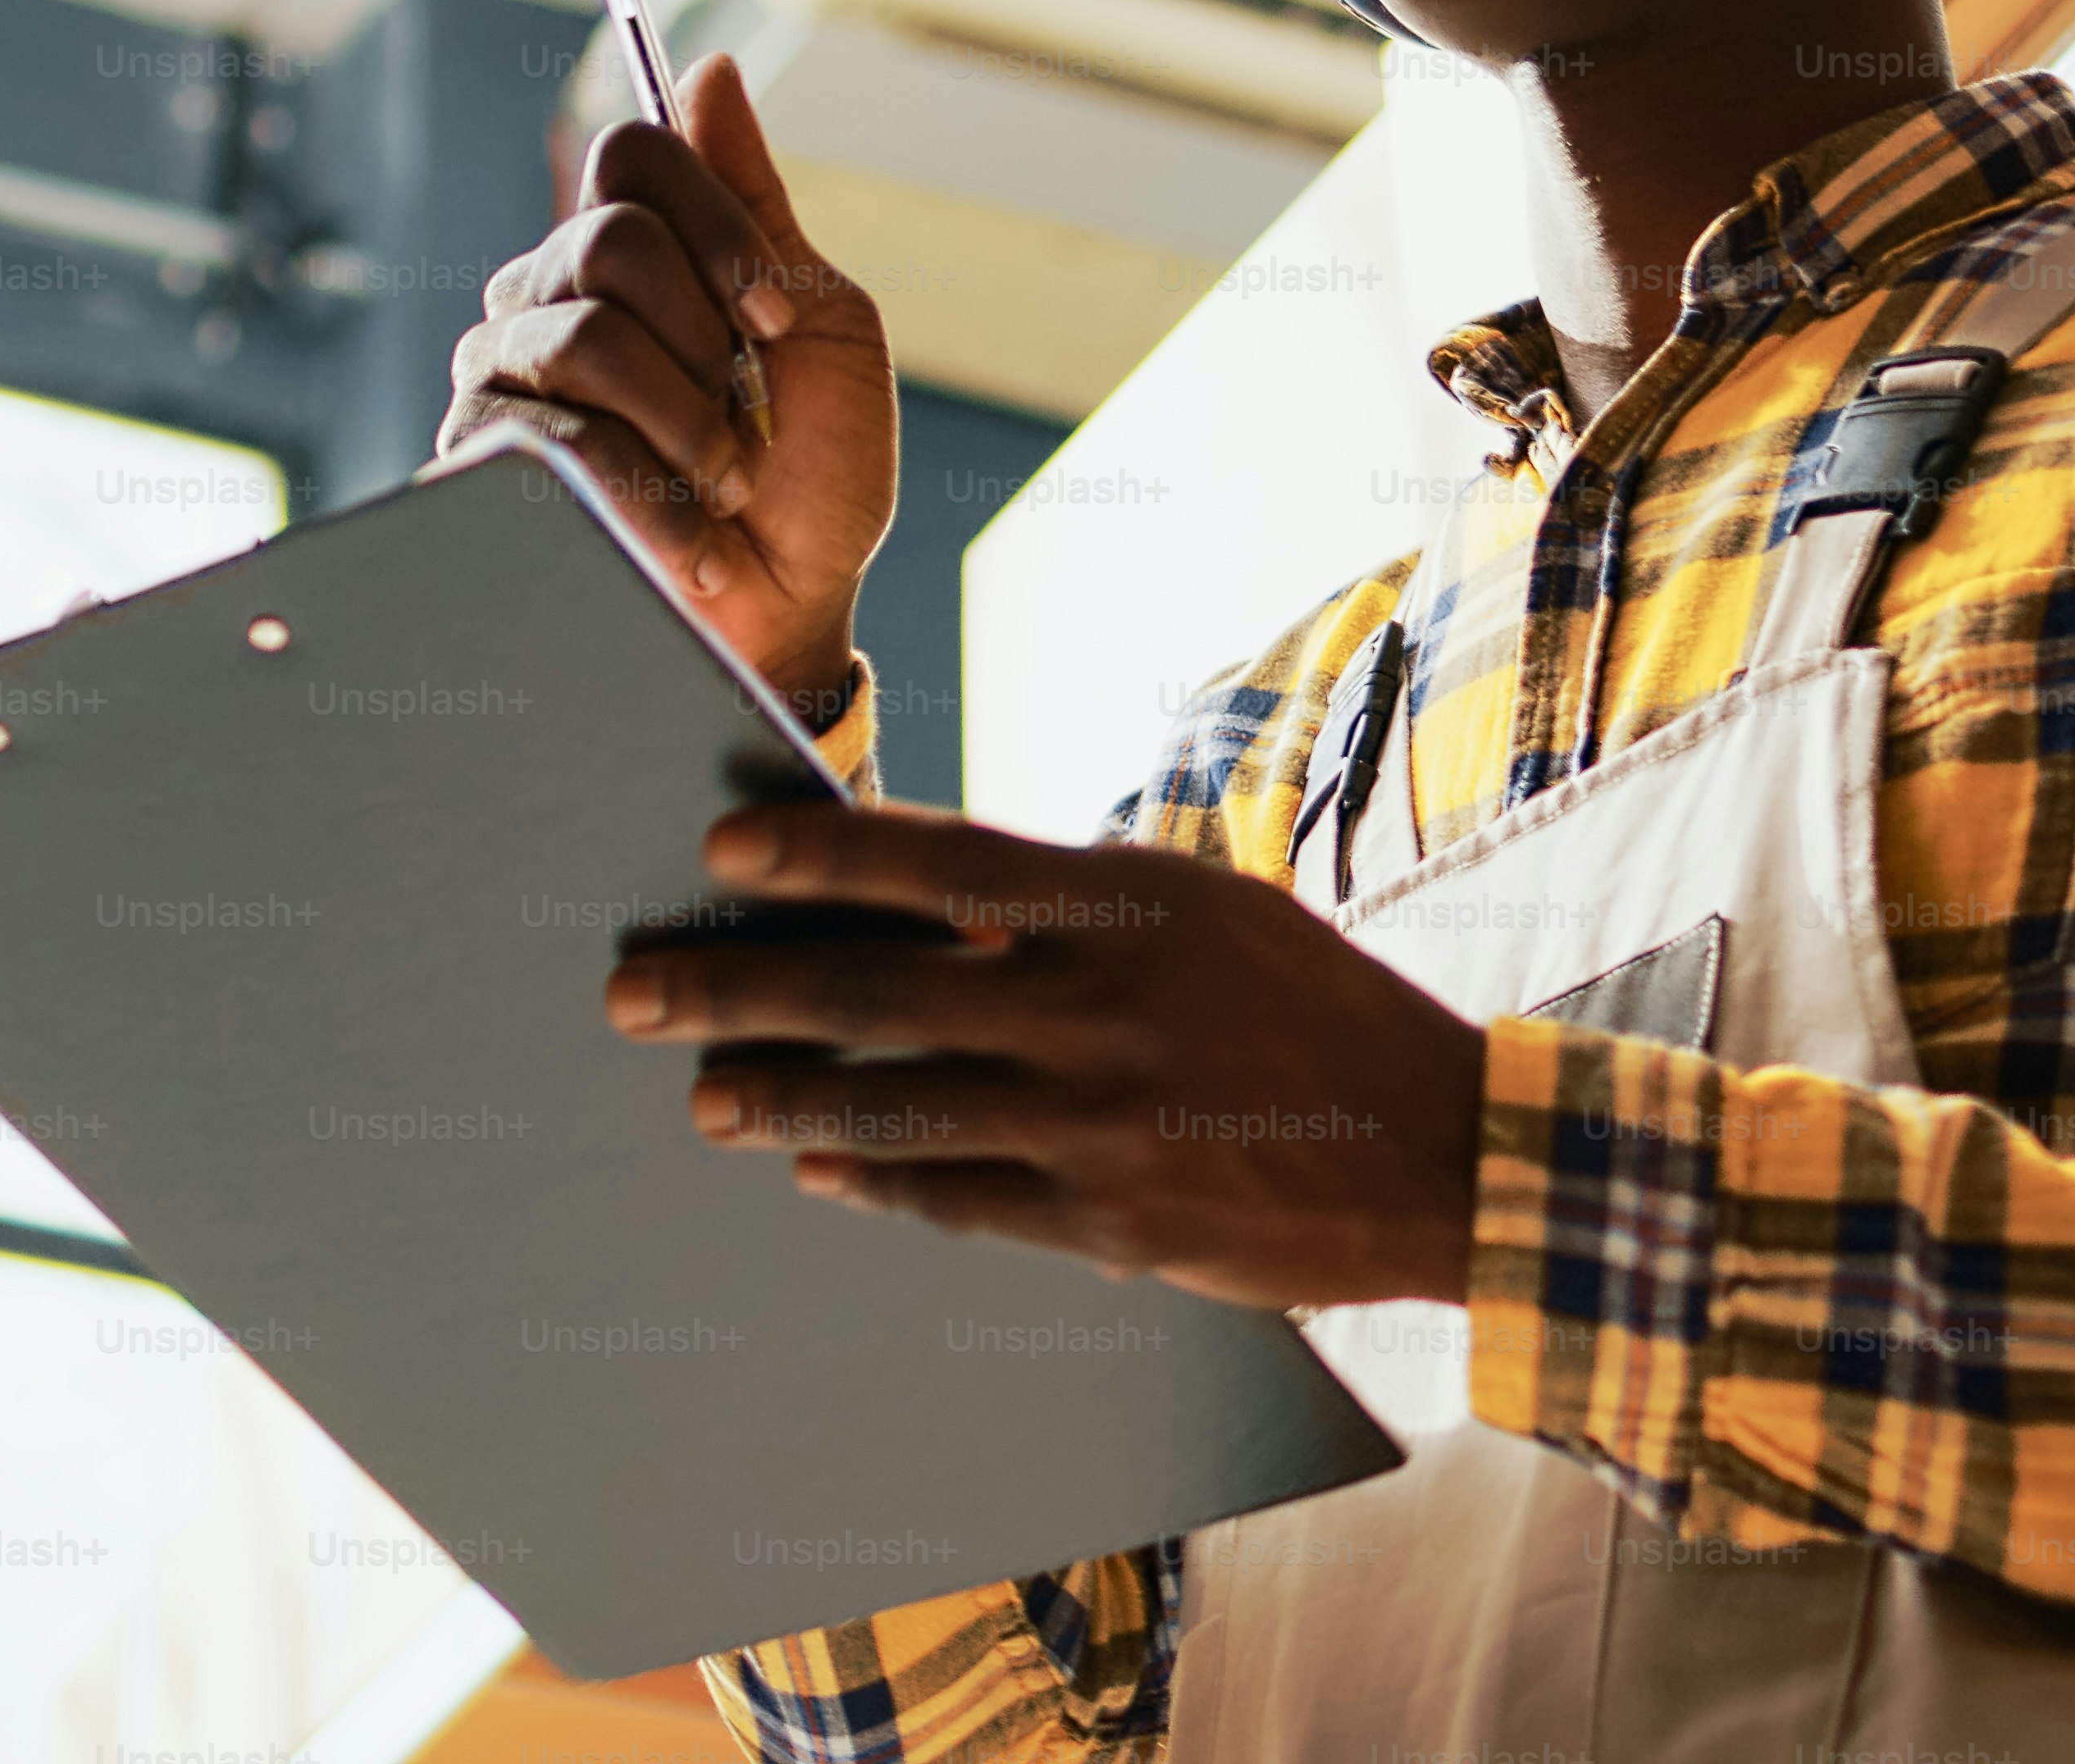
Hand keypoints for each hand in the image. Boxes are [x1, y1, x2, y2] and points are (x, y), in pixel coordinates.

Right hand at [440, 55, 894, 707]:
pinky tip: (690, 536)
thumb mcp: (819, 327)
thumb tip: (710, 68)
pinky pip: (558, 433)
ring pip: (589, 332)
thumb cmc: (811, 479)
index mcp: (634, 252)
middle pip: (610, 235)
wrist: (785, 615)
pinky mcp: (481, 459)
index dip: (716, 226)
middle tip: (742, 418)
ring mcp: (505, 372)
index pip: (633, 153)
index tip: (774, 319)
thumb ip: (756, 205)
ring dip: (691, 424)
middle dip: (709, 338)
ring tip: (723, 486)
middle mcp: (551, 293)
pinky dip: (653, 493)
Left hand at [601, 798, 1488, 1311]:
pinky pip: (961, 1197)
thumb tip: (932, 902)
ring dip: (781, 1100)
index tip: (721, 853)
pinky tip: (817, 1169)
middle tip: (633, 992)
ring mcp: (1100, 1118)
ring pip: (896, 1106)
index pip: (937, 863)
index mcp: (1130, 901)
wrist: (1441, 1151)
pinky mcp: (1111, 1220)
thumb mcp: (1209, 914)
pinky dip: (879, 1181)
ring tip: (701, 1098)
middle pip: (878, 989)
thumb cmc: (1315, 1013)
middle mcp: (1101, 1002)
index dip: (819, 857)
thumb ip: (1078, 907)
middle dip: (739, 989)